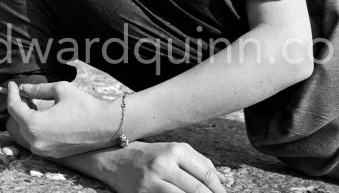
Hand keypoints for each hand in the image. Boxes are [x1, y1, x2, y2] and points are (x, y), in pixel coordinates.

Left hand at [6, 81, 117, 157]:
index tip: (12, 84)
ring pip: (26, 130)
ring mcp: (43, 150)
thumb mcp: (60, 89)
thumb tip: (23, 88)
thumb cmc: (83, 105)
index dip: (11, 93)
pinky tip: (42, 114)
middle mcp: (35, 141)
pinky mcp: (51, 153)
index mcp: (35, 124)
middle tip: (22, 91)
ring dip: (26, 116)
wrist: (104, 126)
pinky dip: (35, 126)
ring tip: (32, 101)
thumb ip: (38, 89)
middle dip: (18, 104)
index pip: (14, 108)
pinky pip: (36, 138)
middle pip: (18, 120)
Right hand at [104, 141, 227, 192]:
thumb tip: (223, 181)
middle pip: (197, 188)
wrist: (114, 160)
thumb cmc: (150, 155)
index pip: (205, 172)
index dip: (218, 188)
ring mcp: (152, 181)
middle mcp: (164, 163)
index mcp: (174, 149)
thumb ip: (198, 162)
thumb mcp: (173, 151)